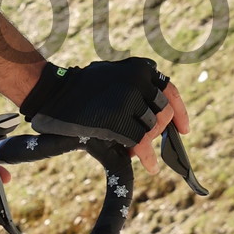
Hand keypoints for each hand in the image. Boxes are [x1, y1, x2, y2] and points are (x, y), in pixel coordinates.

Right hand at [21, 58, 189, 174]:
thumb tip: (163, 115)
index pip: (170, 90)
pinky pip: (141, 143)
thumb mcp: (112, 77)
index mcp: (138, 68)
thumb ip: (136, 87)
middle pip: (163, 113)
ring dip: (147, 142)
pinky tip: (150, 166)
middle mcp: (137, 80)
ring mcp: (127, 99)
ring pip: (152, 128)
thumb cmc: (79, 91)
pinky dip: (148, 157)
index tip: (183, 129)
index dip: (180, 112)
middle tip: (149, 140)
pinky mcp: (116, 120)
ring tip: (136, 149)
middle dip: (158, 130)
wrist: (49, 93)